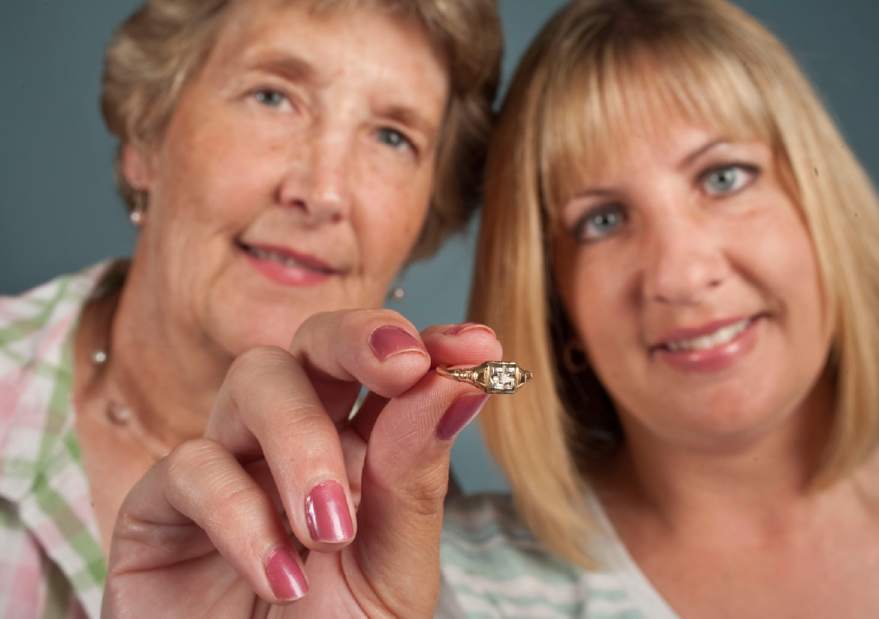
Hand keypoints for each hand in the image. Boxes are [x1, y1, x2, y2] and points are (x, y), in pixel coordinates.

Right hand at [101, 310, 500, 617]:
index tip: (476, 345)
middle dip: (357, 341)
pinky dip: (239, 514)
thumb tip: (456, 383)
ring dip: (303, 440)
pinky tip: (278, 575)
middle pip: (314, 343)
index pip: (391, 369)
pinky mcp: (162, 504)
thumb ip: (414, 482)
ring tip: (331, 530)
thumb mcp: (392, 572)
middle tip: (404, 367)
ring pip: (255, 379)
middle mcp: (294, 440)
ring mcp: (229, 462)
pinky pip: (192, 465)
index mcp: (362, 449)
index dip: (431, 344)